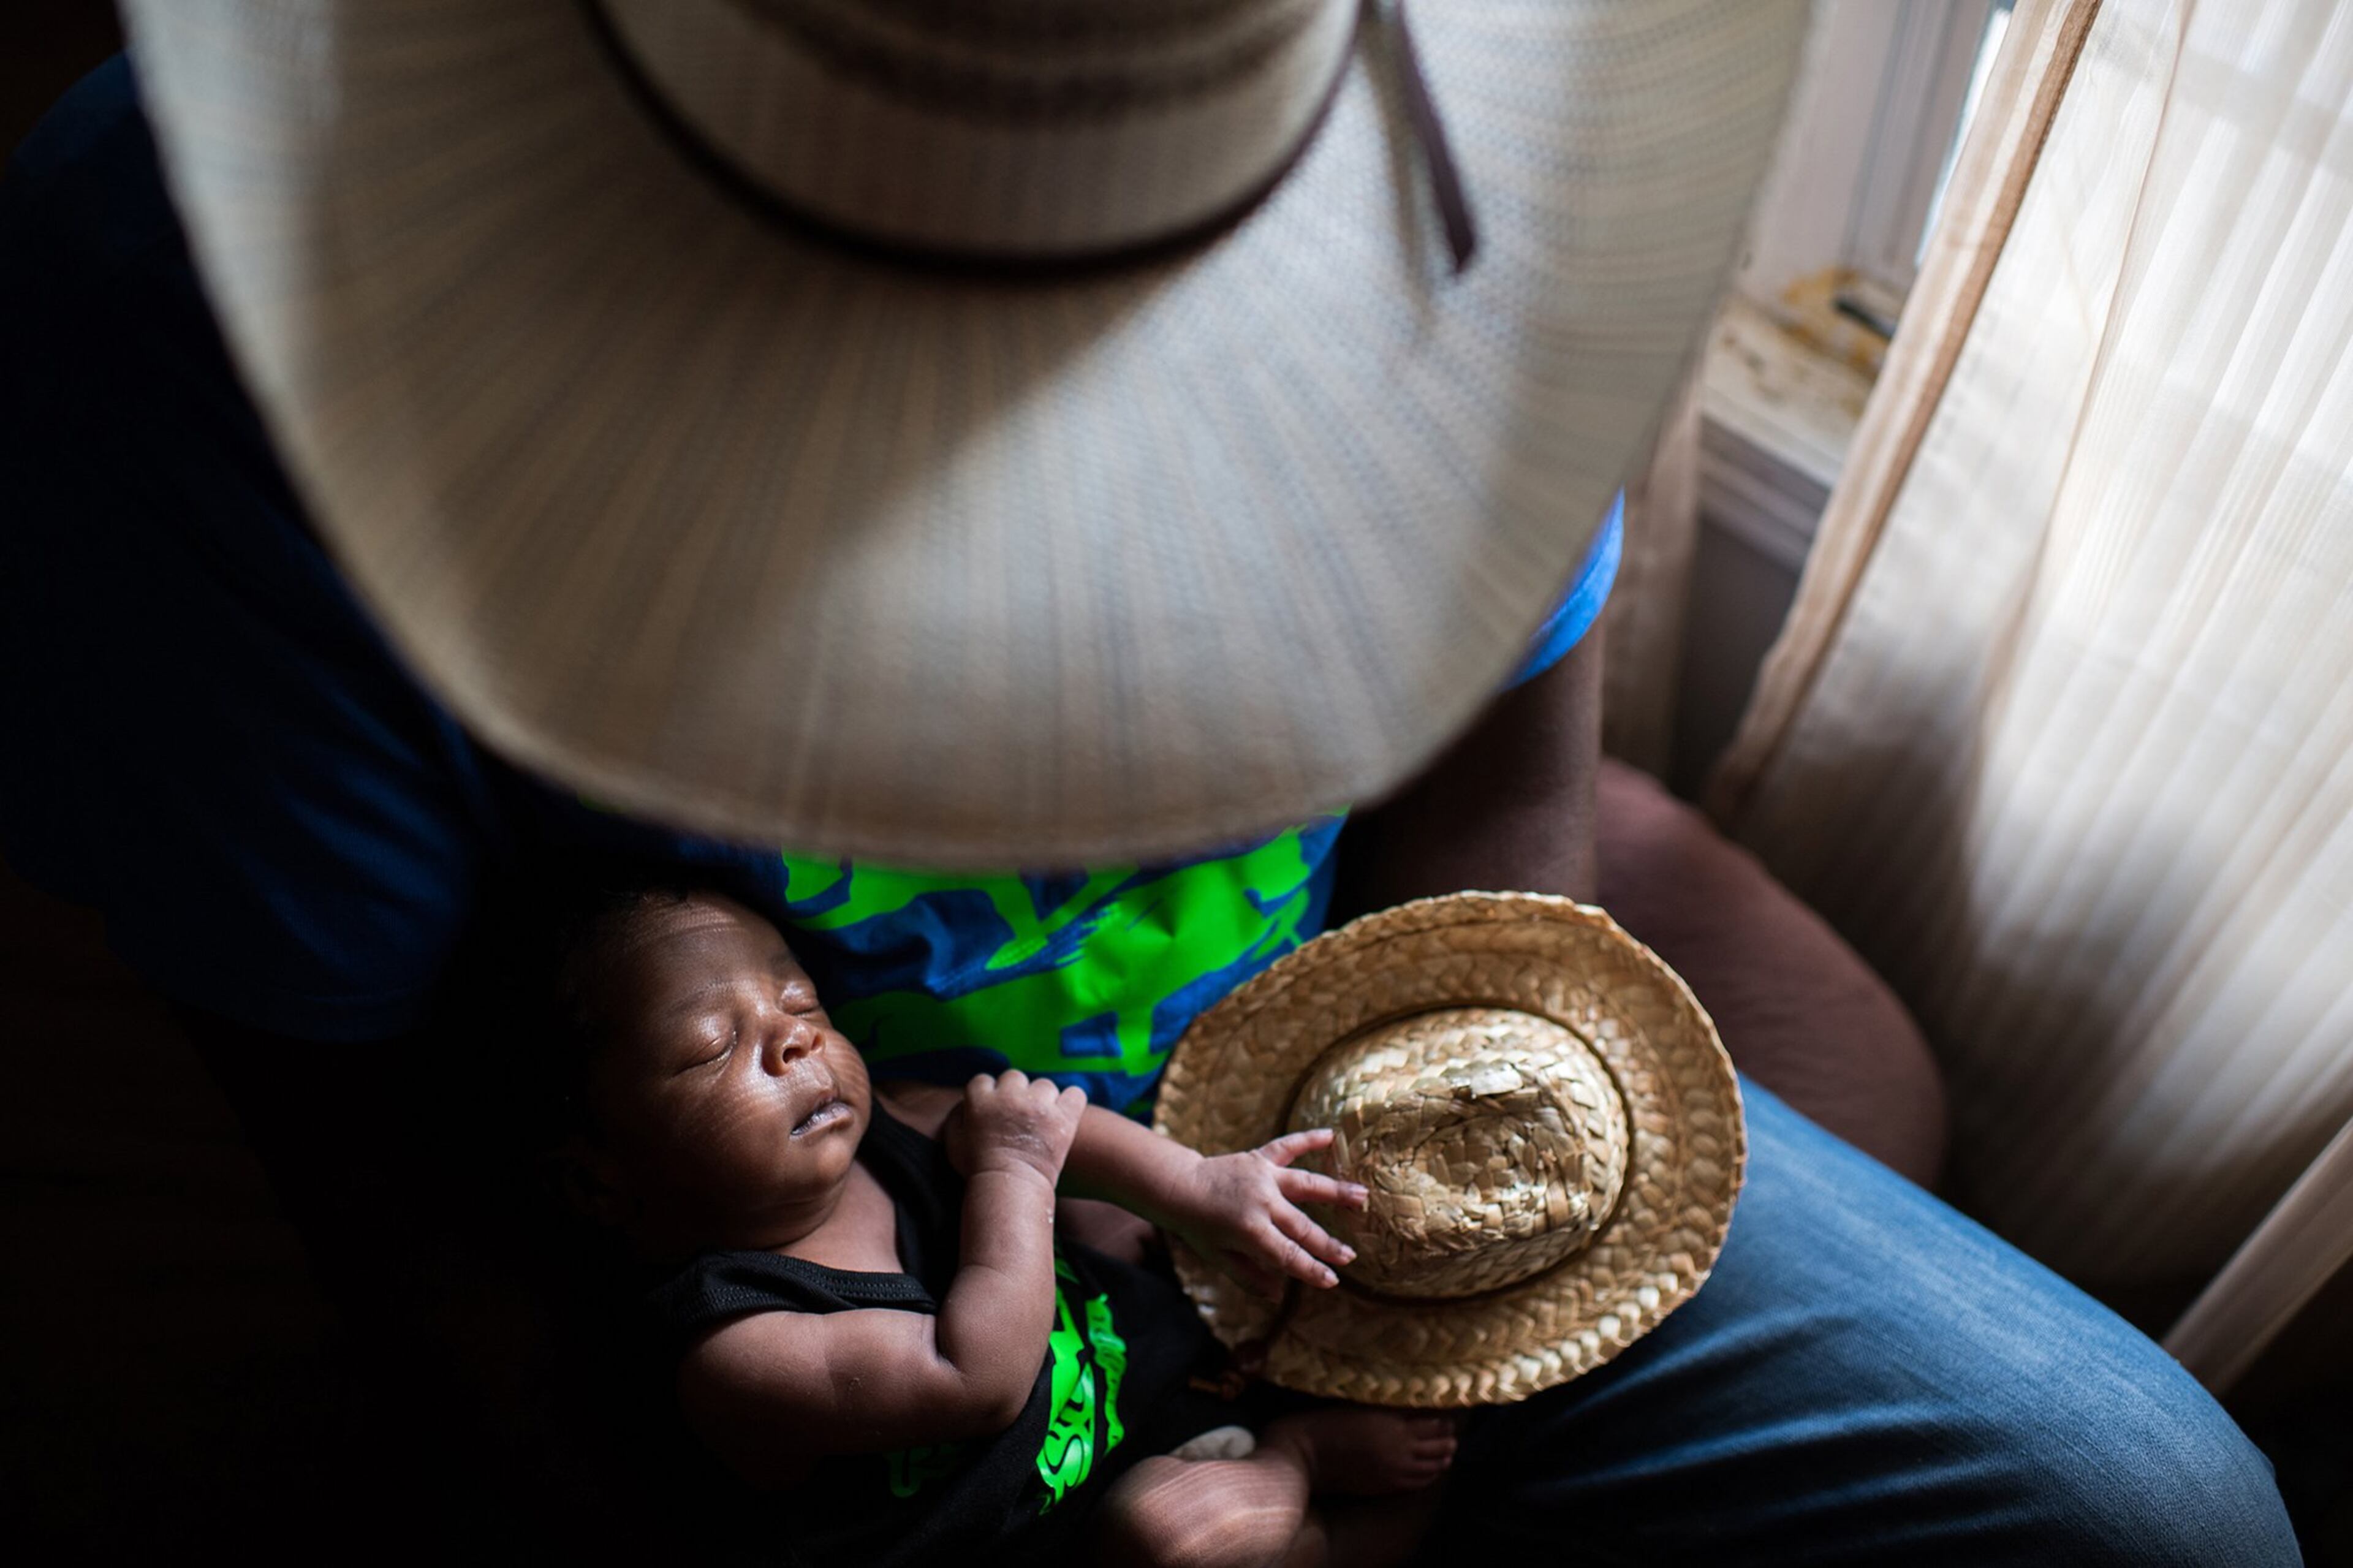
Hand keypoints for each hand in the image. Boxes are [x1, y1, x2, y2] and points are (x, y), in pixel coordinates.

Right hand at [944, 1070, 1088, 1184]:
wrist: (1010, 1190)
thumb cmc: (978, 1170)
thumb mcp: (953, 1142)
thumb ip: (955, 1117)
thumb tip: (965, 1104)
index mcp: (981, 1100)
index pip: (984, 1080)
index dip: (988, 1093)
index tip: (993, 1108)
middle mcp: (1010, 1097)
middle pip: (1014, 1077)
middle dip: (1015, 1093)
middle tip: (1017, 1115)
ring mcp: (1039, 1106)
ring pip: (1044, 1085)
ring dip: (1042, 1098)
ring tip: (1040, 1119)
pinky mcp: (1063, 1118)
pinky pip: (1075, 1094)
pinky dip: (1071, 1101)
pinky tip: (1064, 1113)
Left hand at [1159, 1129, 1367, 1296]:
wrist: (1178, 1186)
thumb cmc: (1197, 1227)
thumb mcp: (1218, 1258)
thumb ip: (1248, 1276)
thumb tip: (1278, 1294)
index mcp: (1250, 1231)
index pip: (1289, 1255)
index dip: (1312, 1270)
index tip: (1332, 1280)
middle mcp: (1261, 1202)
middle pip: (1302, 1227)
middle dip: (1328, 1244)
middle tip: (1351, 1255)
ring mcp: (1262, 1177)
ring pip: (1306, 1185)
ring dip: (1336, 1191)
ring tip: (1363, 1195)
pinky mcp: (1258, 1158)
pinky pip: (1287, 1147)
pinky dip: (1308, 1139)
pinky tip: (1331, 1135)